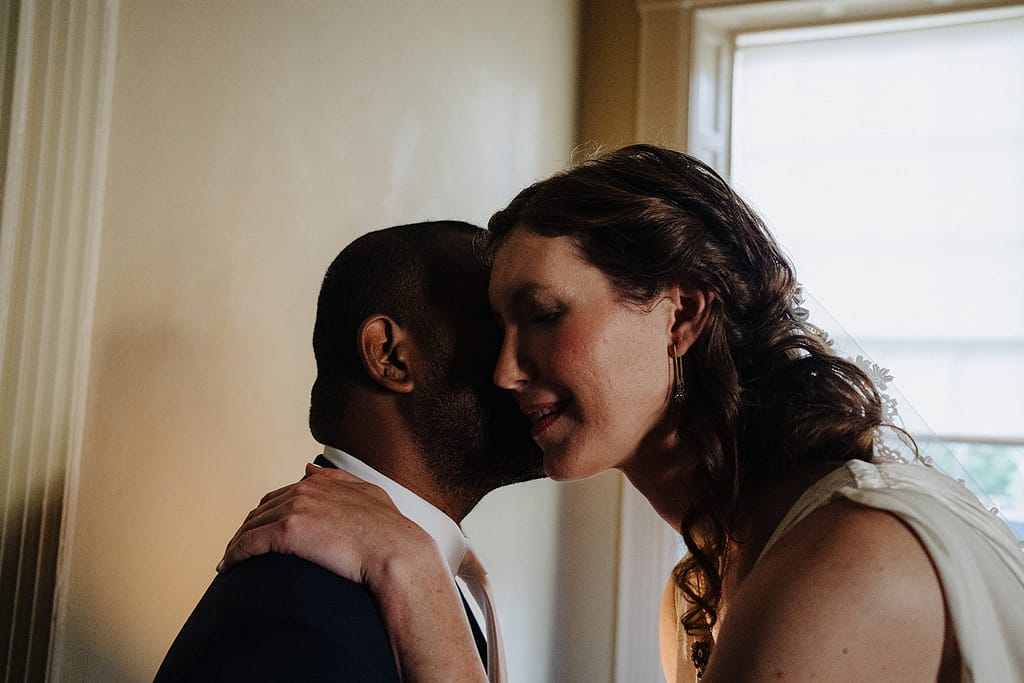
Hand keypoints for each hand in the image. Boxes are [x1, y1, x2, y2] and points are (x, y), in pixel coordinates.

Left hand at [219, 464, 487, 680]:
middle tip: (240, 549)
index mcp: (322, 482)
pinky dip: (234, 554)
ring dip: (238, 542)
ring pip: (252, 525)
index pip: (282, 495)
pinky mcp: (287, 532)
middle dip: (250, 527)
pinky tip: (228, 568)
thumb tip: (310, 469)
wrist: (396, 552)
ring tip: (230, 561)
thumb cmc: (389, 530)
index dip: (268, 514)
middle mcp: (304, 490)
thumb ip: (340, 479)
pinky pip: (249, 543)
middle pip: (262, 509)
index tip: (261, 530)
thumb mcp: (370, 493)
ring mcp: (295, 508)